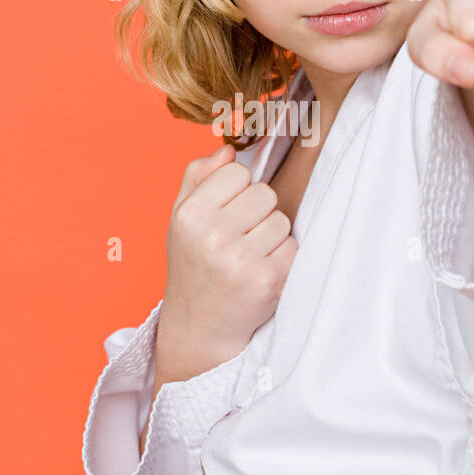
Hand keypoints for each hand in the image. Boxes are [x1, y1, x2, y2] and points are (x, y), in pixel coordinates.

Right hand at [156, 144, 297, 380]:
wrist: (199, 325)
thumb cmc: (193, 264)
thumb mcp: (182, 218)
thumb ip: (198, 176)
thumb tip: (229, 149)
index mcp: (190, 214)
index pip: (238, 172)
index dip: (238, 190)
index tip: (228, 211)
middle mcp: (213, 236)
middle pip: (265, 193)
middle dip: (258, 211)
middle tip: (240, 236)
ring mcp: (241, 260)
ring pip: (282, 220)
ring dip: (272, 235)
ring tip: (249, 255)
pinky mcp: (267, 281)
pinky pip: (292, 246)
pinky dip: (282, 257)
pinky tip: (261, 270)